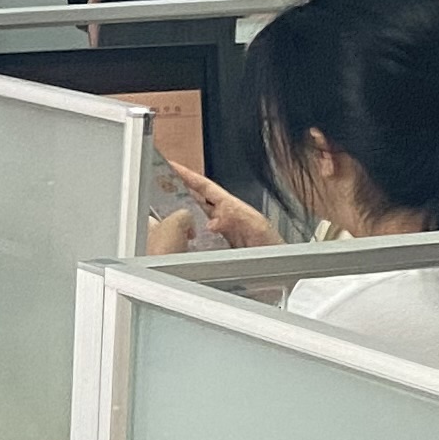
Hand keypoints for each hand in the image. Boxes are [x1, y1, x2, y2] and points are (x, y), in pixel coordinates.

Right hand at [157, 160, 279, 249]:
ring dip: (177, 216)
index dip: (187, 175)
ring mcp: (218, 235)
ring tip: (159, 214)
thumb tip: (213, 220)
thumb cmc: (275, 249)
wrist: (283, 274)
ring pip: (192, 220)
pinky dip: (182, 238)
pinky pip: (193, 240)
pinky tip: (174, 241)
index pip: (205, 187)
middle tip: (155, 187)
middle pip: (195, 200)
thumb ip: (238, 219)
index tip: (170, 165)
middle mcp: (223, 219)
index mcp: (232, 208)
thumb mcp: (259, 229)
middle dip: (175, 191)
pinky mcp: (216, 250)